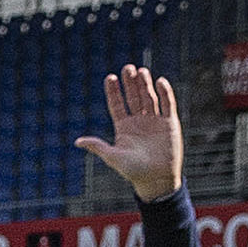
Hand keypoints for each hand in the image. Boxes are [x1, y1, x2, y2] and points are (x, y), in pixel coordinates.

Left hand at [79, 63, 181, 200]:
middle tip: (127, 68)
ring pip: (149, 98)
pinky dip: (165, 93)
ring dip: (145, 85)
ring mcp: (154, 121)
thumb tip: (77, 142)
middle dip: (130, 83)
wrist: (156, 179)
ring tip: (140, 70)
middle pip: (133, 97)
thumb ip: (98, 146)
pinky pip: (167, 104)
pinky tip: (160, 81)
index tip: (110, 77)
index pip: (117, 104)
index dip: (114, 91)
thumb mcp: (113, 157)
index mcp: (123, 127)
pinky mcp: (170, 123)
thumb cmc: (133, 171)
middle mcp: (139, 121)